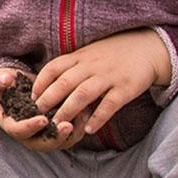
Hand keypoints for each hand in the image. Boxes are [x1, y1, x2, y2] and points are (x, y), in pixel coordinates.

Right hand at [0, 68, 84, 151]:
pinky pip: (68, 136)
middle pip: (41, 144)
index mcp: (10, 123)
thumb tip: (6, 79)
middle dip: (55, 137)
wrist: (14, 85)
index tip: (42, 118)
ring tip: (81, 116)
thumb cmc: (2, 84)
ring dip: (71, 134)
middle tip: (67, 125)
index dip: (30, 127)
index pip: (19, 131)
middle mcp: (26, 134)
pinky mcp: (54, 130)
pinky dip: (78, 128)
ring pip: (58, 143)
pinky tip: (85, 112)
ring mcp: (42, 134)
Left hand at [32, 28, 171, 134]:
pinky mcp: (126, 88)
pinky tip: (89, 130)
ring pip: (83, 94)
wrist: (146, 48)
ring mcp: (109, 76)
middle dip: (49, 99)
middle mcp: (92, 66)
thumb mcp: (88, 55)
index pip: (54, 68)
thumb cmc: (111, 55)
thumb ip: (70, 67)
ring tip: (57, 126)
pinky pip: (110, 104)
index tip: (30, 97)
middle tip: (37, 115)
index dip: (40, 83)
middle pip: (65, 83)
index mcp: (80, 57)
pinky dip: (99, 117)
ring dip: (68, 111)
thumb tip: (46, 85)